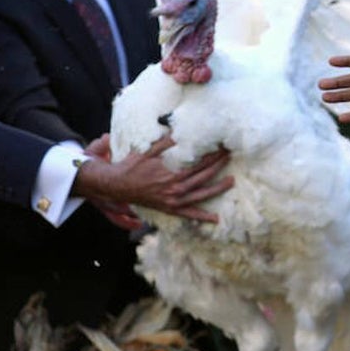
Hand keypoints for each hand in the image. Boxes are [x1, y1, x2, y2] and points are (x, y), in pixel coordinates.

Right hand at [75, 134, 232, 223]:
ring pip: (200, 194)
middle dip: (218, 166)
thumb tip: (182, 131)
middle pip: (203, 176)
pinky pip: (188, 214)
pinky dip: (202, 217)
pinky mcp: (169, 208)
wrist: (117, 185)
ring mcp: (173, 200)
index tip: (223, 147)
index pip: (199, 163)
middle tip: (230, 156)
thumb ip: (167, 142)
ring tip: (232, 181)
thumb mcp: (149, 150)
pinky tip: (216, 219)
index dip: (212, 155)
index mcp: (172, 173)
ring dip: (217, 188)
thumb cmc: (133, 165)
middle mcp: (175, 188)